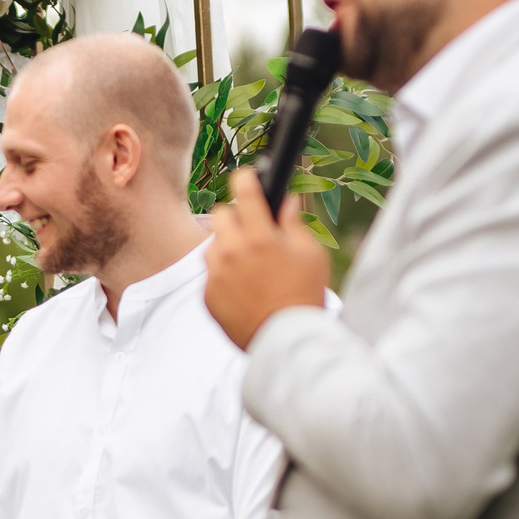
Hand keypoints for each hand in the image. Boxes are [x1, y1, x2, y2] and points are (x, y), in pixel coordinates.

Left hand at [204, 167, 330, 349]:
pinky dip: (224, 275)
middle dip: (237, 218)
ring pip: (212, 244)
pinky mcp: (207, 295)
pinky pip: (211, 273)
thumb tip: (287, 201)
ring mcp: (216, 274)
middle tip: (255, 232)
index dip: (246, 178)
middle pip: (221, 215)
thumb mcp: (311, 254)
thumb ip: (294, 223)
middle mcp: (232, 251)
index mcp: (260, 236)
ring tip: (249, 263)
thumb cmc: (304, 295)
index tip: (248, 177)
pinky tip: (244, 287)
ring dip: (227, 246)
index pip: (243, 190)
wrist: (286, 340)